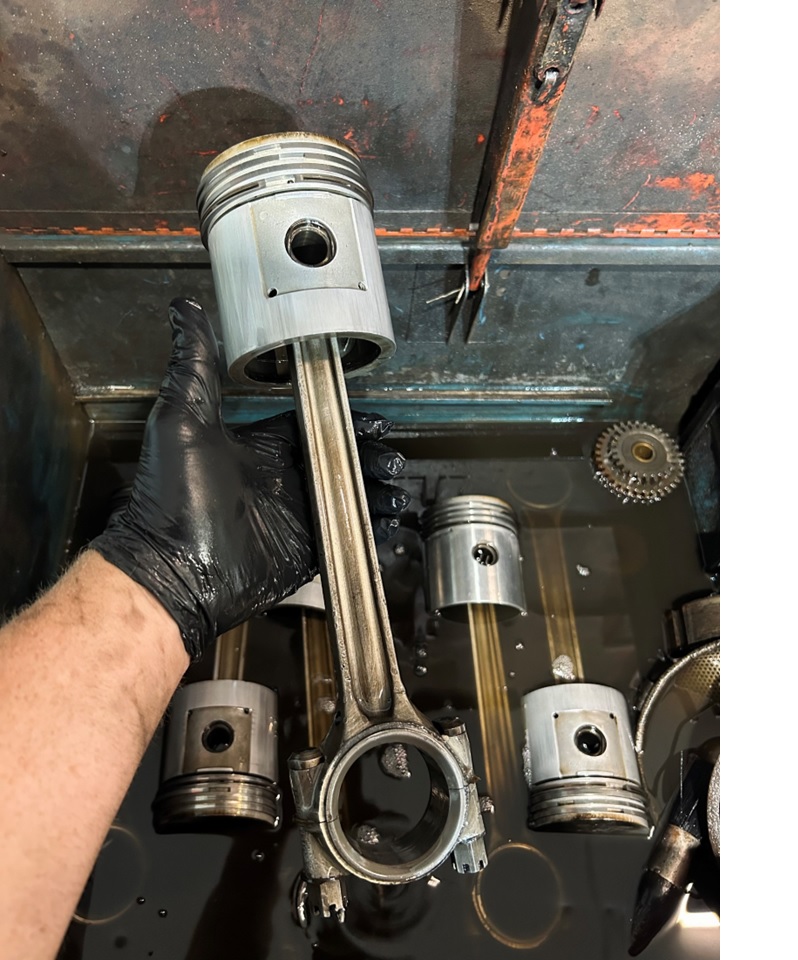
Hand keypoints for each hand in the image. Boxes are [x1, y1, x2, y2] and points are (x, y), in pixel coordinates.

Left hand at [91, 298, 408, 658]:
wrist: (172, 571)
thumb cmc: (171, 496)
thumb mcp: (183, 418)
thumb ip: (193, 363)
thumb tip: (184, 310)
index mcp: (257, 447)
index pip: (312, 425)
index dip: (346, 421)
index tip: (376, 421)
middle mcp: (278, 480)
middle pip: (339, 461)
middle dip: (370, 459)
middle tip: (391, 460)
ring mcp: (293, 518)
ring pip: (348, 499)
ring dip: (375, 493)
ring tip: (396, 493)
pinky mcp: (302, 553)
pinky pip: (343, 536)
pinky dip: (368, 531)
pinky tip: (386, 525)